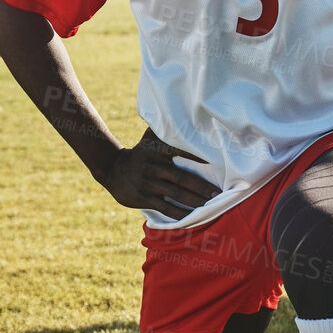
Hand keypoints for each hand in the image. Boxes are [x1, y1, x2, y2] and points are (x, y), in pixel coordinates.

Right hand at [96, 129, 220, 219]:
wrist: (113, 169)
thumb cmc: (140, 153)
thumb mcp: (148, 139)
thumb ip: (164, 129)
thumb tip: (184, 115)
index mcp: (156, 150)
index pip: (178, 151)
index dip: (196, 156)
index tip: (213, 162)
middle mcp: (152, 166)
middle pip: (181, 178)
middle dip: (201, 187)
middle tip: (219, 193)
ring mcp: (148, 183)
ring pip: (175, 194)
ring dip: (194, 201)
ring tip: (210, 205)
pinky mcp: (144, 197)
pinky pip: (165, 207)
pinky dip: (179, 213)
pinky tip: (192, 217)